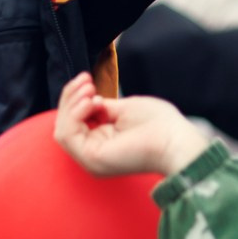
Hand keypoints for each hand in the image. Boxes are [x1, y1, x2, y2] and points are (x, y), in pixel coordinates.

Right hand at [53, 73, 210, 177]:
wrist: (175, 140)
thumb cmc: (160, 125)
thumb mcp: (123, 108)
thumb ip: (101, 107)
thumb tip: (85, 100)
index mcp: (101, 143)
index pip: (73, 121)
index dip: (74, 98)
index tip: (88, 80)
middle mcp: (92, 153)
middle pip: (64, 124)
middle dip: (70, 98)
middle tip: (86, 81)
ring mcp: (90, 158)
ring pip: (62, 130)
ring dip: (71, 105)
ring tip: (89, 91)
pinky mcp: (91, 158)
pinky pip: (68, 135)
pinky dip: (74, 115)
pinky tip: (91, 102)